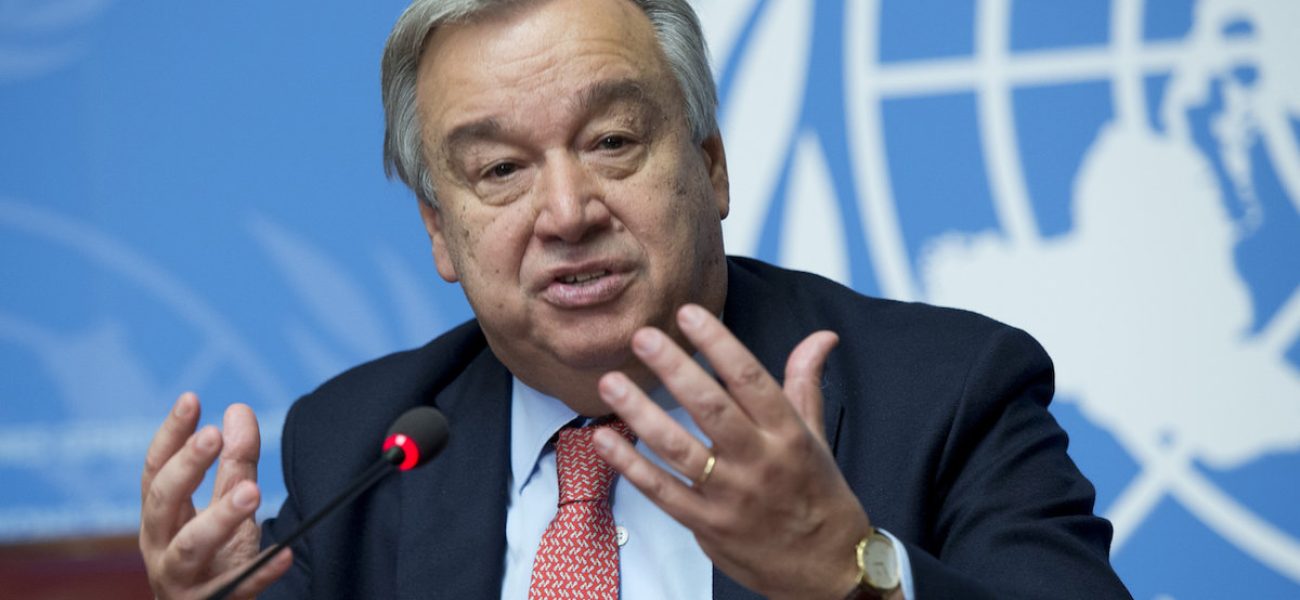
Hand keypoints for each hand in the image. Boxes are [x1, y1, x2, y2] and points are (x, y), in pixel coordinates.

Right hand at [139, 392, 291, 598]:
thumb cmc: (212, 558)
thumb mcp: (223, 507)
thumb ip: (233, 463)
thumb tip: (238, 409)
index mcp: (160, 517)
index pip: (156, 469)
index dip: (171, 434)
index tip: (191, 398)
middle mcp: (160, 546)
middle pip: (162, 502)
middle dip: (186, 467)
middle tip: (213, 436)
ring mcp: (182, 580)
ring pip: (191, 547)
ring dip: (220, 517)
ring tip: (252, 492)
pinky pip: (238, 587)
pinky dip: (261, 570)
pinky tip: (284, 552)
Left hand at [593, 304, 871, 599]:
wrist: (828, 568)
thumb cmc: (819, 495)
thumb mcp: (816, 436)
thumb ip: (805, 382)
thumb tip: (821, 337)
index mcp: (788, 434)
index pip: (750, 379)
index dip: (718, 343)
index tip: (689, 314)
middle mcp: (760, 462)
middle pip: (711, 409)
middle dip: (674, 370)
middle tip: (643, 338)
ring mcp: (731, 496)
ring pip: (679, 449)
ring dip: (640, 414)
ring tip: (611, 383)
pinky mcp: (708, 525)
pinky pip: (663, 492)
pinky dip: (631, 466)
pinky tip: (605, 439)